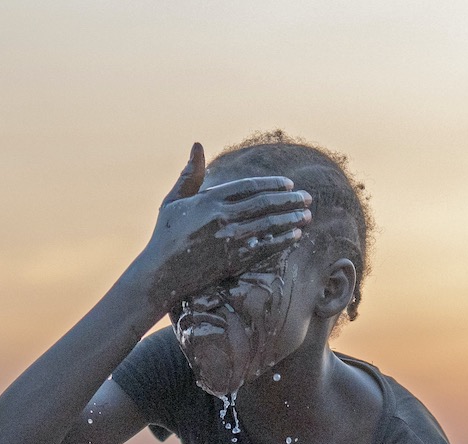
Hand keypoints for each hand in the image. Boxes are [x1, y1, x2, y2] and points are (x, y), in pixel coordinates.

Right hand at [133, 143, 312, 309]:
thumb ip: (189, 174)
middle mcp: (221, 217)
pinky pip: (265, 247)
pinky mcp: (233, 261)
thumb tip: (197, 144)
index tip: (289, 185)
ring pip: (269, 224)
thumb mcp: (173, 201)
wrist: (160, 275)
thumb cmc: (165, 236)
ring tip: (307, 215)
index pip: (249, 186)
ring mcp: (229, 240)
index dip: (272, 184)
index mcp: (209, 200)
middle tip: (307, 198)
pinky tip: (295, 235)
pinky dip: (282, 240)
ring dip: (292, 218)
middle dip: (290, 200)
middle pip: (265, 203)